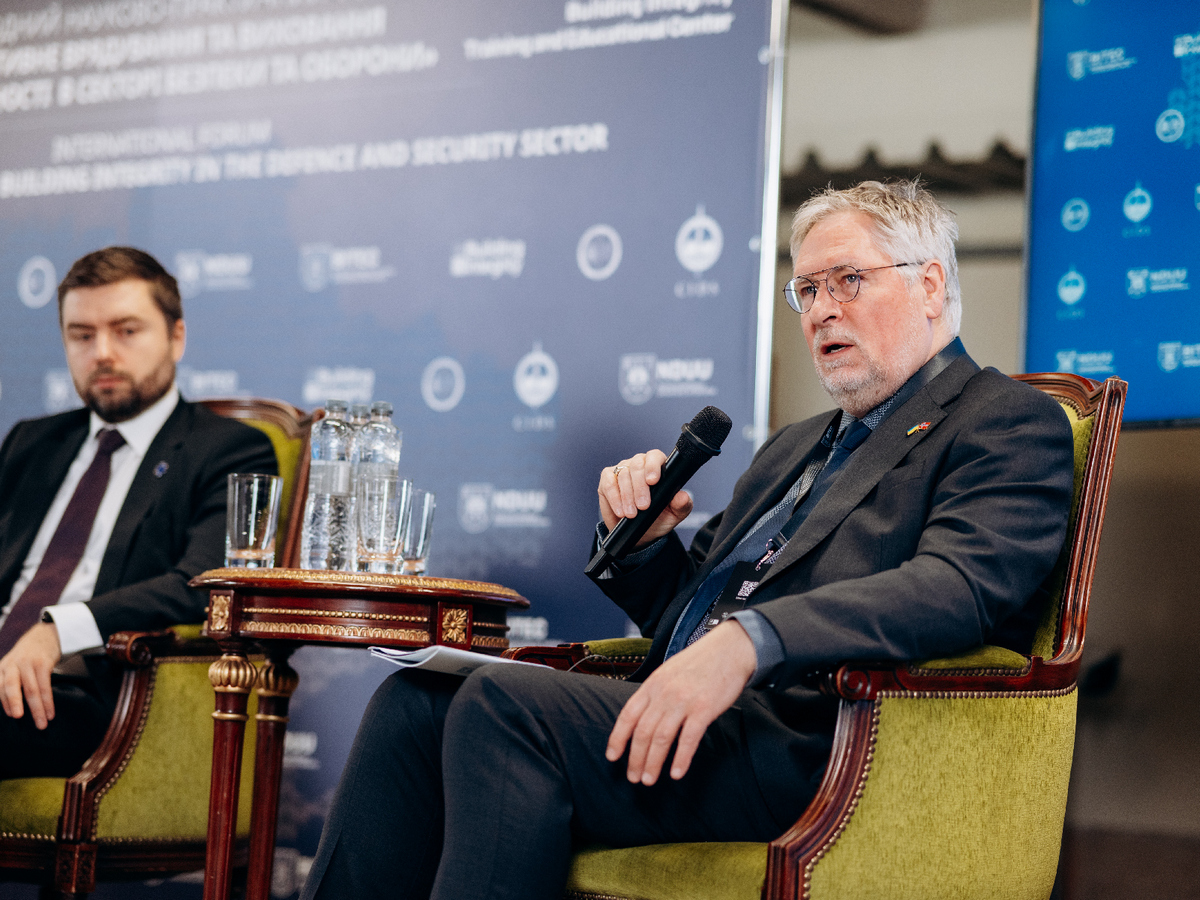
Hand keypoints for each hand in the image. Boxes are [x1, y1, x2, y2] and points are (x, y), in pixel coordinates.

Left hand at [0, 621, 61, 727]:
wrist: (44, 635)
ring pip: (31, 689)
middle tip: (18, 718)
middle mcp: (12, 665)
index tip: (13, 716)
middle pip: (11, 686)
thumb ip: (9, 683)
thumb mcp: (12, 666)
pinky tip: (51, 711)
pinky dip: (49, 701)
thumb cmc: (27, 657)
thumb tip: (9, 709)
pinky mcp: (43, 663)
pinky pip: (45, 685)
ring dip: (38, 708)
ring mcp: (28, 663)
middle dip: (15, 703)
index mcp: (2, 668)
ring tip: (42, 723)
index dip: (5, 703)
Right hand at [598, 450, 693, 548]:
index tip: (653, 481)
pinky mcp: (608, 479)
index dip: (653, 466)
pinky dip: (614, 498)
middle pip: (637, 465)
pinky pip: (609, 484)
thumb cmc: (658, 518)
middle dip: (640, 488)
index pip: (655, 456)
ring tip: (632, 514)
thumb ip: (682, 505)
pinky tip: (620, 510)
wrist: (640, 533)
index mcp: (658, 467)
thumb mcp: (673, 515)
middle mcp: (640, 465)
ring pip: (623, 476)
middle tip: (643, 506)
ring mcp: (622, 470)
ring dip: (628, 497)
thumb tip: (683, 496)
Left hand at [606, 621, 756, 784]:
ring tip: (649, 780)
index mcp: (652, 684)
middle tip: (633, 777)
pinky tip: (676, 774)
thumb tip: (640, 718)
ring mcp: (684, 701)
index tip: (612, 757)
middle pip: (643, 732)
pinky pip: (689, 739)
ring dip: (653, 763)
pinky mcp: (704, 709)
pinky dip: (681, 759)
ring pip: (661, 739)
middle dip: (635, 758)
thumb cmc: (699, 663)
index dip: (617, 738)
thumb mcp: (668, 672)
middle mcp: (664, 693)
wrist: (729, 649)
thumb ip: (654, 693)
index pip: (628, 715)